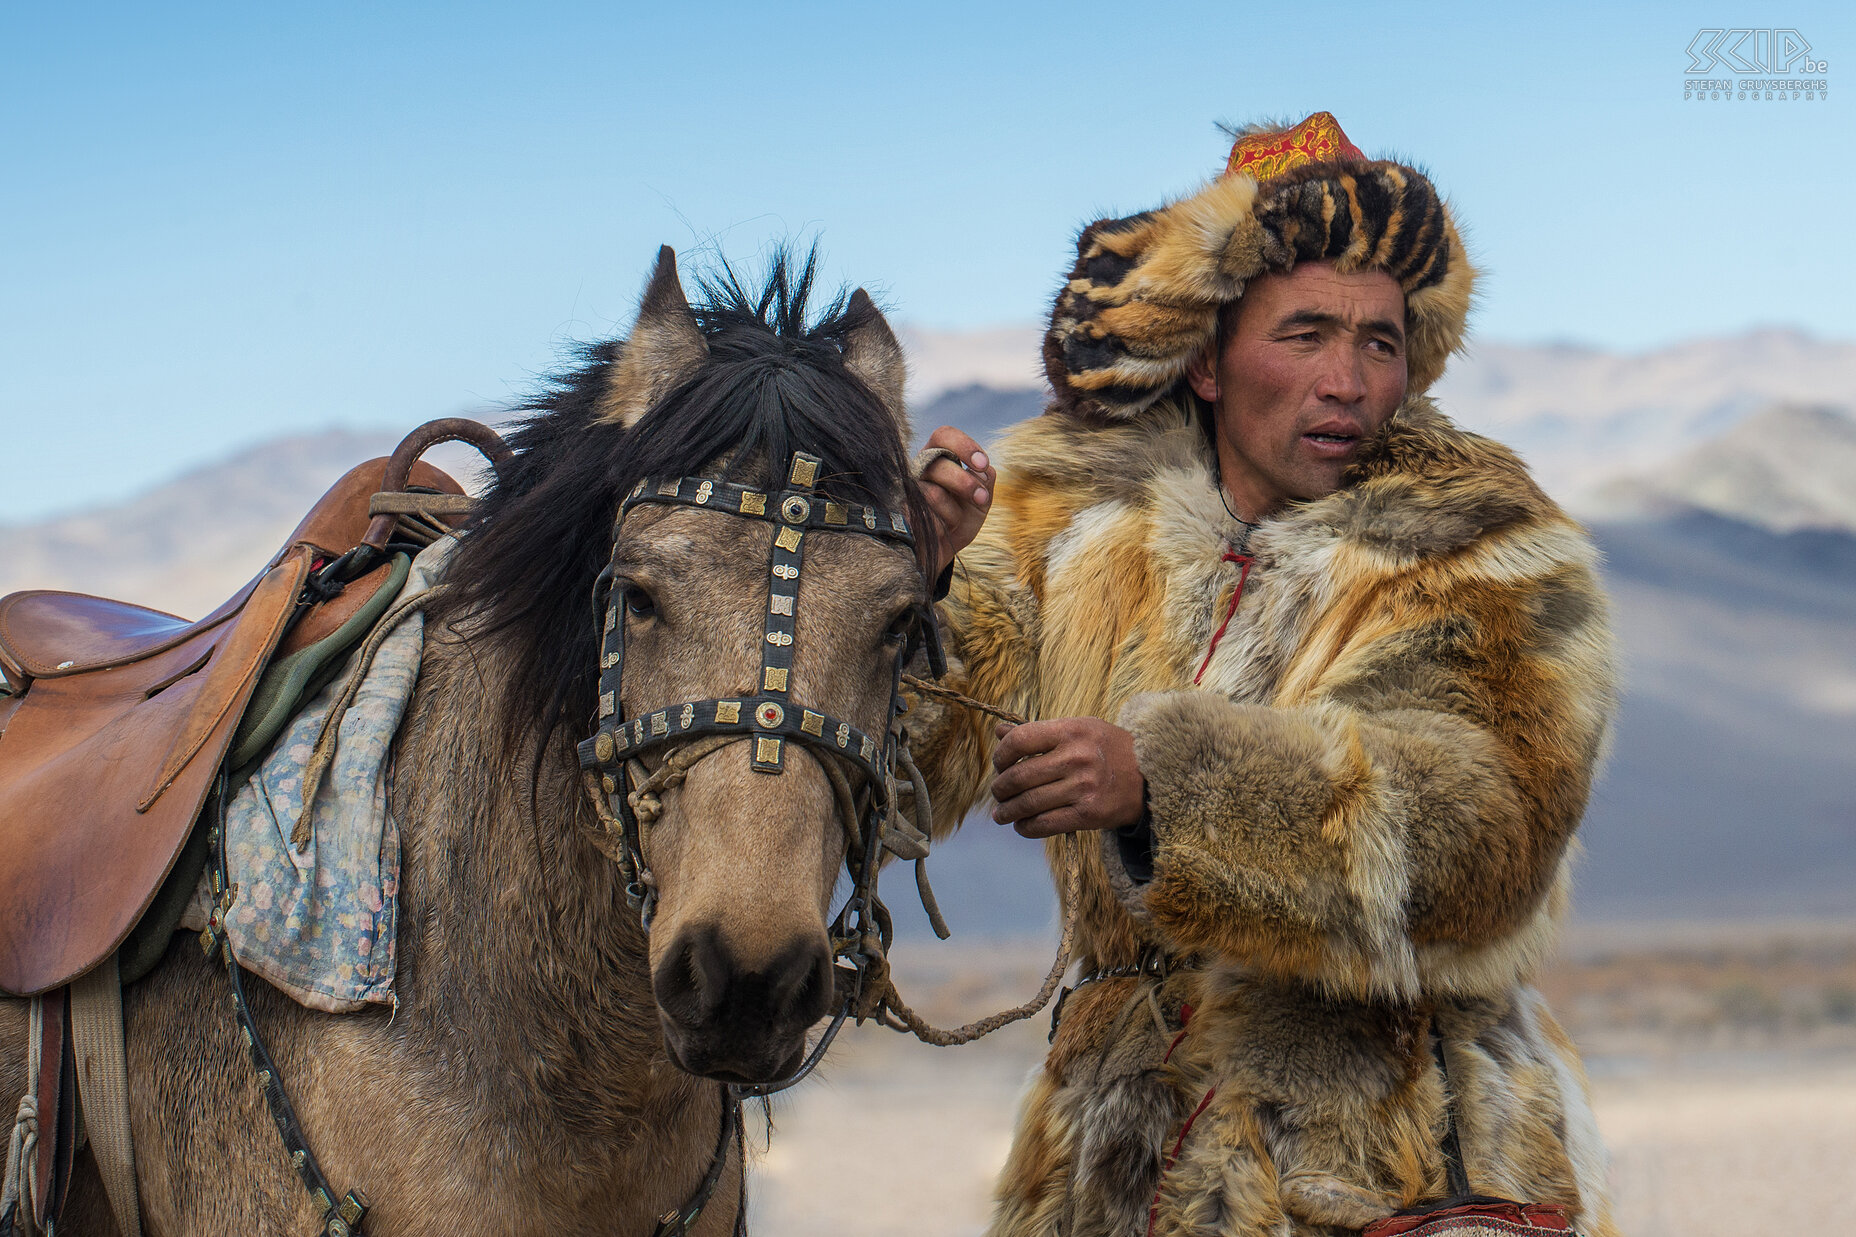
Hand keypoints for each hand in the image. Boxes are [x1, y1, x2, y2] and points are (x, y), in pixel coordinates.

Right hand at [919, 425, 994, 577]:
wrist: (938, 552)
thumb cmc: (957, 522)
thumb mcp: (979, 503)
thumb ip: (985, 483)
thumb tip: (986, 472)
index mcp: (938, 458)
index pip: (944, 436)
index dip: (964, 446)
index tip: (982, 464)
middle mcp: (918, 469)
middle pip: (938, 463)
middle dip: (965, 483)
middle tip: (981, 499)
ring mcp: (906, 490)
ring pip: (932, 492)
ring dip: (954, 512)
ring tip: (956, 522)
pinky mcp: (899, 514)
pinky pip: (924, 517)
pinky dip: (941, 526)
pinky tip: (941, 532)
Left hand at [990, 717, 1144, 838]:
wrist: (1150, 776)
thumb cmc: (1107, 749)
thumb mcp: (1078, 729)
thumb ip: (1039, 732)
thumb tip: (999, 733)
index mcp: (1071, 730)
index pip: (1020, 741)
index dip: (1001, 755)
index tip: (1000, 764)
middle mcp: (1076, 758)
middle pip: (1019, 776)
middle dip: (1000, 788)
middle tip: (998, 793)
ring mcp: (1083, 787)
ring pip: (1028, 803)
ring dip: (1007, 812)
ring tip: (1001, 814)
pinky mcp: (1089, 814)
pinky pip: (1045, 824)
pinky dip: (1026, 828)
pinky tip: (1022, 825)